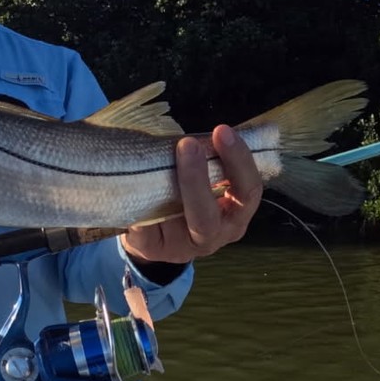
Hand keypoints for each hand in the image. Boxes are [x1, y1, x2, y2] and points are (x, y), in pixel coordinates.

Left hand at [121, 126, 261, 264]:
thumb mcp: (203, 181)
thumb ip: (206, 162)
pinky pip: (145, 226)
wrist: (153, 234)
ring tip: (157, 161)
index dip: (239, 161)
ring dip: (167, 191)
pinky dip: (140, 201)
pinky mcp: (151, 249)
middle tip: (188, 145)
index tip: (222, 131)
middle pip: (209, 215)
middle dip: (199, 178)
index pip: (248, 191)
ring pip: (174, 223)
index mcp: (233, 216)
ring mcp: (181, 247)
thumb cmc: (183, 196)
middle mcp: (213, 236)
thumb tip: (195, 134)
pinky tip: (131, 182)